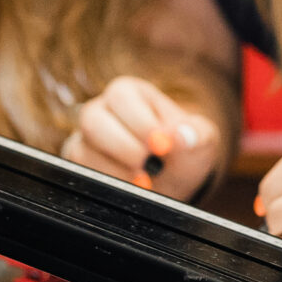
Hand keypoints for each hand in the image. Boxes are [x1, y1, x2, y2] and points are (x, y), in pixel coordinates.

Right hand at [61, 76, 220, 200]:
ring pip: (83, 150)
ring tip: (145, 181)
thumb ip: (196, 134)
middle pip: (93, 120)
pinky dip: (107, 185)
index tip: (161, 144)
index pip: (122, 97)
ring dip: (116, 171)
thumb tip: (182, 136)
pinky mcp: (80, 163)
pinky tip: (131, 188)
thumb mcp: (201, 138)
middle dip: (122, 147)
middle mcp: (101, 111)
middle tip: (148, 166)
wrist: (173, 177)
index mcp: (129, 92)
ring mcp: (86, 138)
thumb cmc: (183, 149)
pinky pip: (81, 173)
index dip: (141, 122)